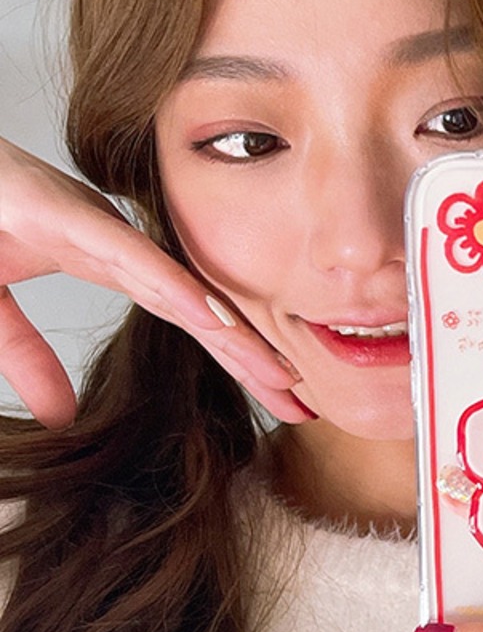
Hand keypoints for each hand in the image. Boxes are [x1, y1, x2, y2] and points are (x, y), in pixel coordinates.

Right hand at [0, 137, 307, 426]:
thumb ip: (26, 355)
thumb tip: (62, 417)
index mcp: (106, 258)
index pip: (190, 316)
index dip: (239, 356)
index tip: (283, 394)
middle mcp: (115, 241)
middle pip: (202, 308)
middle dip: (255, 356)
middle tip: (306, 401)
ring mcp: (92, 226)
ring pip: (179, 285)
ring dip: (232, 330)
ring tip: (282, 370)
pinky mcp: (59, 215)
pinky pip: (129, 258)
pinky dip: (173, 287)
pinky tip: (215, 317)